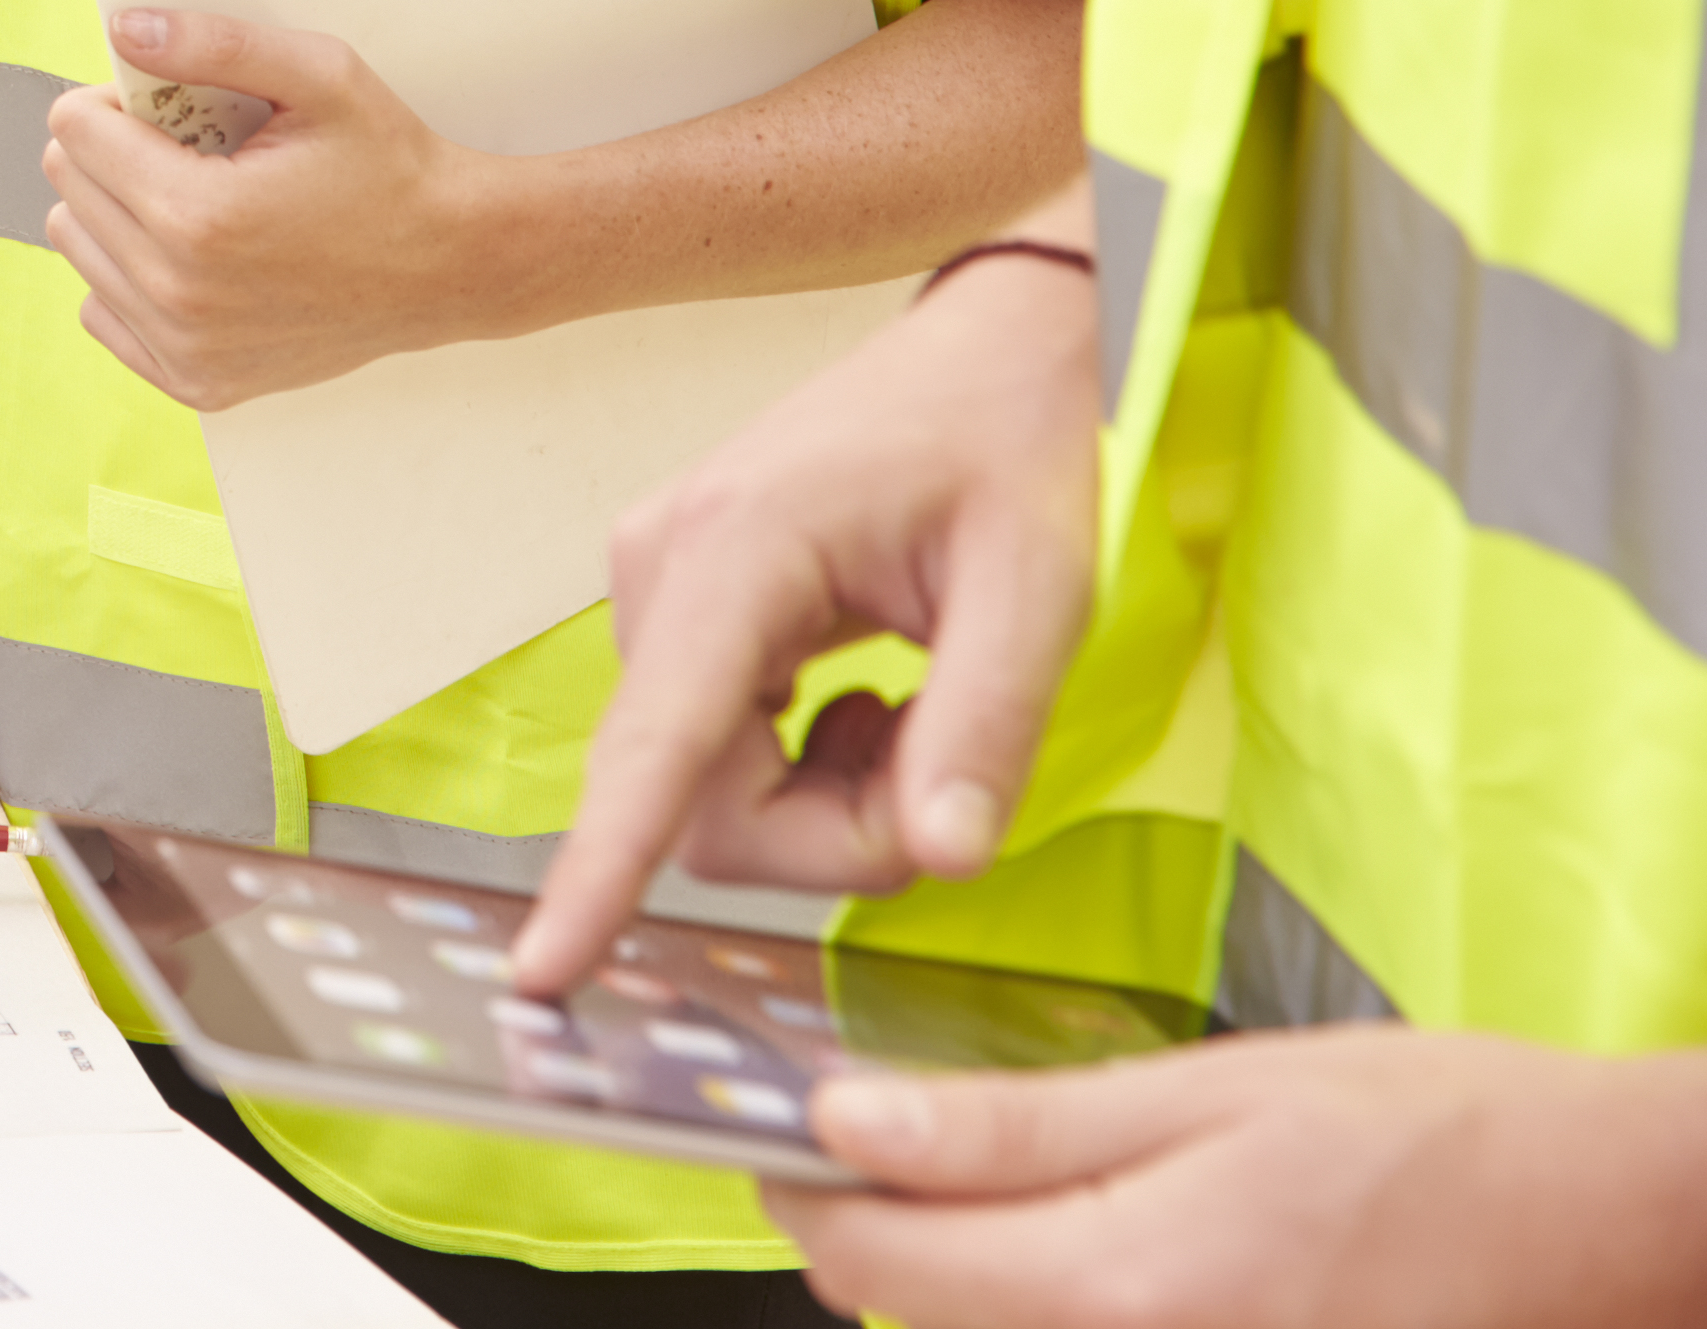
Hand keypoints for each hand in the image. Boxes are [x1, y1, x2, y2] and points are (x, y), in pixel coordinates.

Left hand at [39, 8, 508, 406]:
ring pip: (78, 250)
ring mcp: (185, 347)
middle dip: (114, 152)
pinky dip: (130, 278)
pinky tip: (193, 257)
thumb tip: (124, 28)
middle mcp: (179, 292)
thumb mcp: (318, 76)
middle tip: (190, 150)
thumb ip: (214, 43)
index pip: (73, 132)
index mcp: (198, 214)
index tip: (168, 107)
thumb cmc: (390, 166)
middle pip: (68, 189)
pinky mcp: (196, 382)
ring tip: (197, 201)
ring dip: (118, 213)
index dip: (115, 102)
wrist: (452, 265)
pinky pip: (102, 314)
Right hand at [510, 246, 1103, 994]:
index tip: (544, 966)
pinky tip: (869, 693)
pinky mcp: (678, 609)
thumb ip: (985, 725)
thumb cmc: (1007, 444)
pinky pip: (715, 751)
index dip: (598, 868)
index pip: (655, 748)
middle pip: (704, 802)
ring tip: (913, 709)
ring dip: (826, 799)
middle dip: (834, 832)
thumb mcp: (1037, 586)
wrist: (983, 346)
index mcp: (735, 555)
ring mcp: (657, 588)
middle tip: (944, 770)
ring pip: (709, 789)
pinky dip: (806, 763)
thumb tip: (941, 854)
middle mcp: (661, 573)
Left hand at [773, 1029, 1706, 1325]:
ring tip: (992, 1193)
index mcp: (1127, 1289)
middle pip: (924, 1324)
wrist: (1606, 1226)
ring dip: (963, 1282)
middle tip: (882, 1144)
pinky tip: (1083, 1253)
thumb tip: (844, 1121)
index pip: (874, 1265)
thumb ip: (1014, 1124)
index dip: (807, 1189)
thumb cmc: (1436, 1136)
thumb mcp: (1210, 1090)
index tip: (788, 1128)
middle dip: (878, 1236)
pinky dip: (1047, 1312)